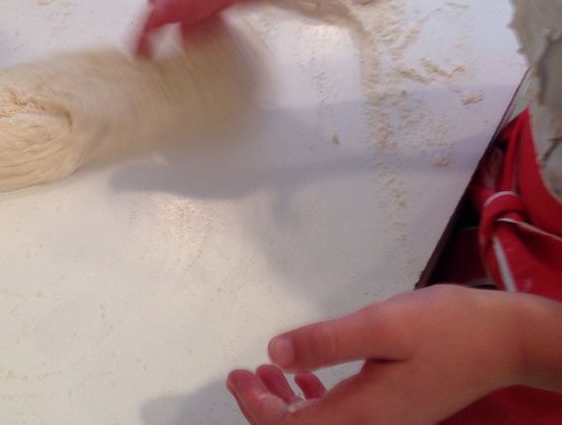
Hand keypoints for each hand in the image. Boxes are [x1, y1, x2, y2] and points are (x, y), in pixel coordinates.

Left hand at [227, 286, 534, 424]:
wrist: (503, 340)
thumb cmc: (446, 328)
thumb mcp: (380, 325)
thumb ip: (326, 341)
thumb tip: (275, 353)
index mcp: (364, 414)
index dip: (257, 407)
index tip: (237, 376)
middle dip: (265, 407)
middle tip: (240, 374)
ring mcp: (384, 420)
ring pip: (321, 423)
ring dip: (286, 404)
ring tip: (262, 374)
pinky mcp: (393, 408)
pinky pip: (341, 414)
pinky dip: (315, 399)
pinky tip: (303, 379)